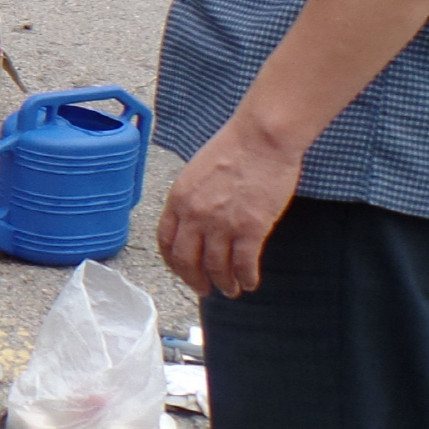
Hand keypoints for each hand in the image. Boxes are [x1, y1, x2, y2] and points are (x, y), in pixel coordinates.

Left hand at [156, 114, 301, 298]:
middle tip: (202, 289)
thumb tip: (194, 222)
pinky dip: (246, 278)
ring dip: (223, 283)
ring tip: (230, 290)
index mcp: (178, 199)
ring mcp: (222, 223)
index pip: (166, 241)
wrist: (262, 138)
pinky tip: (250, 283)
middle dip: (194, 280)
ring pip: (216, 267)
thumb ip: (191, 198)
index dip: (173, 261)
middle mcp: (195, 215)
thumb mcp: (196, 172)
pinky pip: (244, 263)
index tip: (180, 271)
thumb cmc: (234, 148)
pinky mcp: (251, 228)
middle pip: (186, 260)